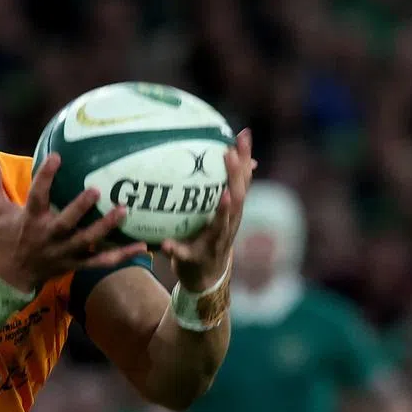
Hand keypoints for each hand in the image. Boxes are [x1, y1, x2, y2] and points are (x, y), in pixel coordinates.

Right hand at [0, 148, 147, 291]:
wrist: (9, 277)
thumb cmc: (3, 237)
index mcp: (29, 221)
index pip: (36, 197)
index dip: (45, 177)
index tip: (57, 157)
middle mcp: (47, 237)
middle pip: (65, 224)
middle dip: (80, 208)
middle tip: (96, 190)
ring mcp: (63, 253)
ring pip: (86, 242)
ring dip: (105, 228)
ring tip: (123, 211)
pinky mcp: (75, 265)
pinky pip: (100, 262)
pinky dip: (120, 256)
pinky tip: (142, 246)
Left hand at [162, 129, 255, 291]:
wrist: (205, 278)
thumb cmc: (209, 238)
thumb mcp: (218, 213)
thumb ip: (223, 188)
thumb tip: (236, 160)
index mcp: (232, 212)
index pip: (242, 180)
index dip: (244, 158)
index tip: (243, 133)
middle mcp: (229, 226)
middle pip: (238, 199)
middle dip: (236, 176)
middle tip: (229, 153)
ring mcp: (214, 244)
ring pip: (221, 226)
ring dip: (223, 211)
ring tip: (223, 194)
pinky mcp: (195, 260)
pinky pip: (185, 254)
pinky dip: (176, 249)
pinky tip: (166, 243)